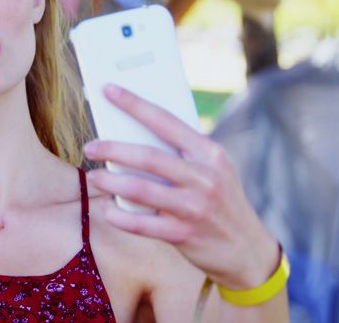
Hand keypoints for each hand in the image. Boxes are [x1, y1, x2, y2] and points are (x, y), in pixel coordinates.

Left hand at [84, 84, 279, 289]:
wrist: (247, 249)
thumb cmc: (220, 200)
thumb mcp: (213, 169)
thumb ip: (182, 153)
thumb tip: (133, 133)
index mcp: (209, 153)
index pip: (166, 121)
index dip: (134, 104)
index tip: (109, 90)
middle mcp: (203, 177)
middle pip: (147, 157)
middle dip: (112, 149)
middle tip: (90, 147)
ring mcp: (194, 207)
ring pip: (140, 189)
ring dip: (110, 182)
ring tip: (95, 177)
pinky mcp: (184, 234)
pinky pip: (141, 224)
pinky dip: (120, 216)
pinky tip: (108, 210)